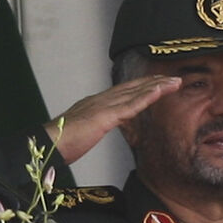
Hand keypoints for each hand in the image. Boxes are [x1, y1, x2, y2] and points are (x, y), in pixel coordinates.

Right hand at [44, 74, 179, 163]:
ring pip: (135, 93)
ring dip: (157, 86)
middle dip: (154, 83)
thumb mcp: (81, 131)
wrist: (47, 144)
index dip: (142, 87)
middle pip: (132, 88)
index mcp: (94, 104)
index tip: (158, 84)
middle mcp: (100, 100)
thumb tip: (94, 127)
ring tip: (174, 82)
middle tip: (173, 79)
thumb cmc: (59, 142)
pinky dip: (146, 97)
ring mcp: (102, 106)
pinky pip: (130, 106)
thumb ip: (91, 126)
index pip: (123, 92)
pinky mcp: (104, 116)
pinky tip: (159, 91)